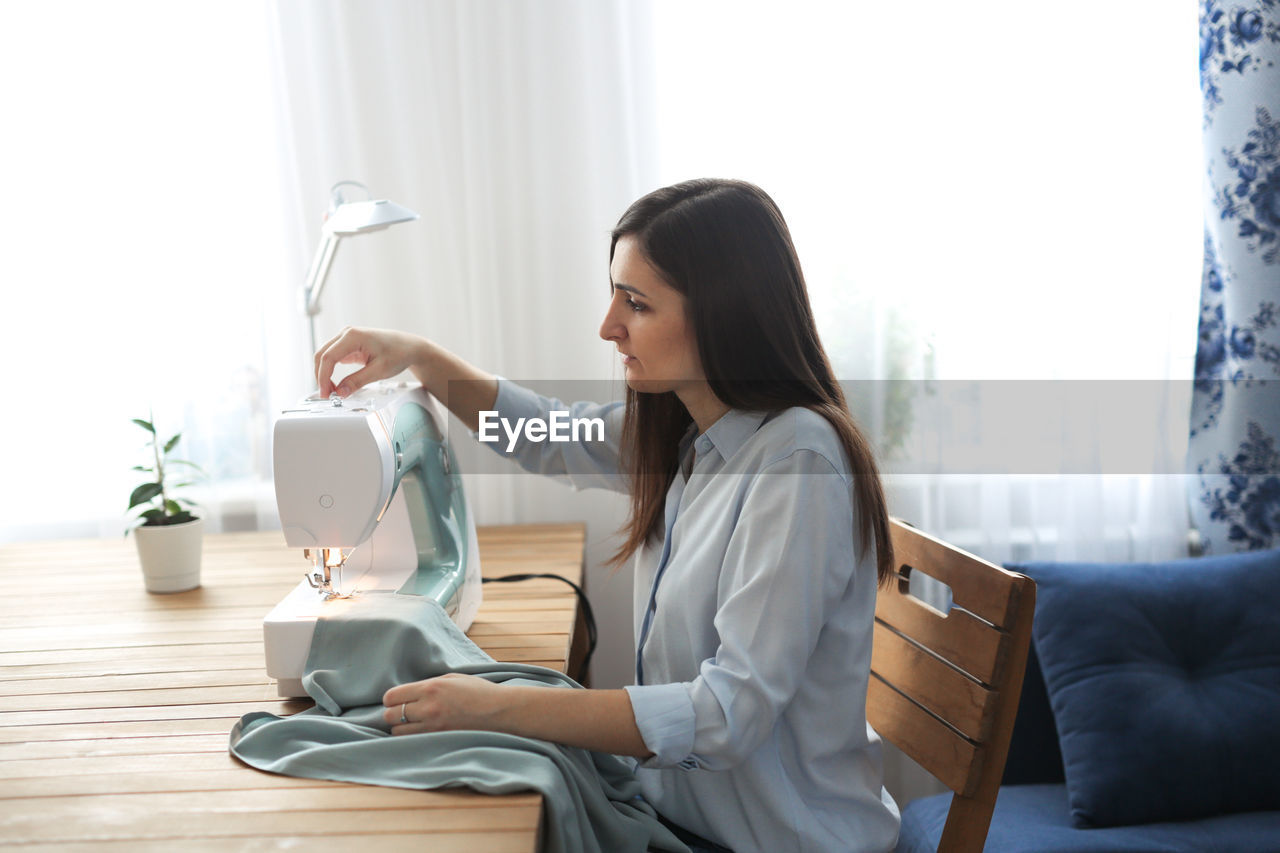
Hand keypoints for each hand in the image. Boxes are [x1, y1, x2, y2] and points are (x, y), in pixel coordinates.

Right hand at [314, 326, 428, 396]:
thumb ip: (357, 381)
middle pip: (322, 356)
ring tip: (333, 391)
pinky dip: (331, 371)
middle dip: (321, 377)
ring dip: (325, 374)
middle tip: (328, 395)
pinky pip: (333, 358)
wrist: (409, 347)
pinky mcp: (349, 345)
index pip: (328, 357)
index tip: (326, 393)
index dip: (323, 377)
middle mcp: (347, 334)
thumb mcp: (379, 371)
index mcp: (353, 336)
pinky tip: (336, 384)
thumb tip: (340, 392)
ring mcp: (347, 338)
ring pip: (325, 356)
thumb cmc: (399, 353)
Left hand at [382, 673, 506, 735]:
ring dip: (401, 728)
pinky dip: (412, 738)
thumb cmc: (479, 691)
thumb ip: (428, 684)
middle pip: (389, 715)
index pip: (392, 696)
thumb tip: (409, 692)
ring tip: (413, 724)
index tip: (397, 700)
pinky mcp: (439, 741)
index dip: (391, 699)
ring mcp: (433, 727)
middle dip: (392, 713)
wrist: (501, 711)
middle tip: (403, 712)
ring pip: (397, 732)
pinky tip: (421, 733)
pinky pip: (413, 742)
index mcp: (431, 688)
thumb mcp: (453, 678)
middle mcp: (428, 708)